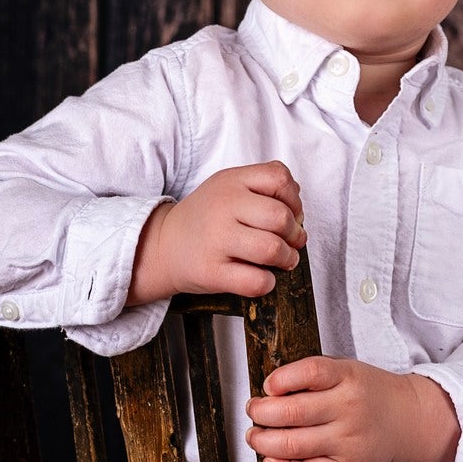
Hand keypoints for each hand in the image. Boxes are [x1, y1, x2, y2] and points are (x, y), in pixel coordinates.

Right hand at [128, 161, 305, 305]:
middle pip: (281, 217)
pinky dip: (268, 283)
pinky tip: (263, 278)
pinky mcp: (211, 272)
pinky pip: (255, 281)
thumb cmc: (207, 217)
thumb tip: (298, 198)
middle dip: (296, 233)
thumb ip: (263, 184)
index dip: (295, 199)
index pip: (279, 178)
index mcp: (231, 181)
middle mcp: (223, 206)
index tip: (291, 213)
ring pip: (272, 249)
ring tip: (283, 260)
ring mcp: (216, 239)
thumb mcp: (228, 186)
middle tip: (292, 242)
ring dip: (288, 258)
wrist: (163, 246)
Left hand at [245, 356, 459, 461]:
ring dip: (263, 441)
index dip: (281, 379)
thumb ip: (311, 374)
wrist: (405, 419)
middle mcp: (348, 408)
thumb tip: (268, 390)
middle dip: (261, 412)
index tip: (268, 385)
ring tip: (255, 435)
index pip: (310, 373)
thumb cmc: (367, 392)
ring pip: (293, 445)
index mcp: (347, 377)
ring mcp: (347, 440)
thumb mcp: (345, 369)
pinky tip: (270, 460)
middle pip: (293, 412)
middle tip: (253, 410)